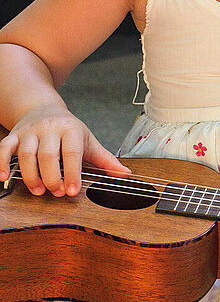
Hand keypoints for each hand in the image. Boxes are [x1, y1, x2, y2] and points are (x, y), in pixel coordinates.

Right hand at [0, 105, 128, 196]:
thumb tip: (125, 174)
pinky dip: (1, 162)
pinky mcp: (13, 135)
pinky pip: (4, 148)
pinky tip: (4, 177)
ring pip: (26, 153)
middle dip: (52, 177)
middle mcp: (49, 128)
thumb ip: (105, 160)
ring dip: (31, 175)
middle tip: (56, 192)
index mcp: (70, 129)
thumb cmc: (69, 130)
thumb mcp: (89, 141)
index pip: (72, 152)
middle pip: (48, 155)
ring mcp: (29, 131)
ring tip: (38, 190)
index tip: (72, 190)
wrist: (43, 108)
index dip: (72, 173)